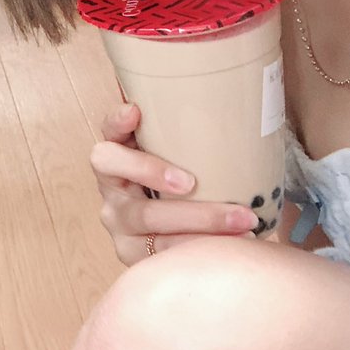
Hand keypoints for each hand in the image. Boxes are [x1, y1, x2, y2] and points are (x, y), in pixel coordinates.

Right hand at [93, 103, 259, 264]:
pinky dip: (199, 249)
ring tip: (243, 220)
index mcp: (116, 162)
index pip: (106, 136)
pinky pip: (164, 256)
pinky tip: (232, 245)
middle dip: (155, 176)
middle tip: (192, 181)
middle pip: (120, 178)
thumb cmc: (186, 185)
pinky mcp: (136, 257)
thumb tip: (215, 91)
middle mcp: (112, 193)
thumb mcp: (176, 157)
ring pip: (149, 225)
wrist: (185, 235)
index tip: (136, 111)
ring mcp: (121, 228)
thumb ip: (180, 132)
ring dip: (198, 221)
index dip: (116, 125)